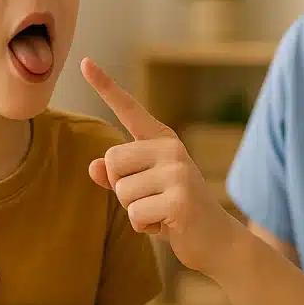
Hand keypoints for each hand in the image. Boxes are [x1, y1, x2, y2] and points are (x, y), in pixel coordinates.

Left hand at [81, 57, 240, 276]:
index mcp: (162, 141)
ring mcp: (177, 173)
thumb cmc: (176, 214)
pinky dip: (145, 227)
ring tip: (161, 213)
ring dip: (134, 211)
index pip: (129, 109)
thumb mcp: (144, 191)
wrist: (218, 242)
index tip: (84, 62)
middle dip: (121, 188)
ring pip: (121, 191)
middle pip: (112, 160)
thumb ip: (119, 177)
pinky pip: (135, 214)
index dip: (106, 86)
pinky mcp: (179, 200)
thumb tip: (93, 167)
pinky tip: (167, 225)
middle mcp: (171, 149)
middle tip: (149, 200)